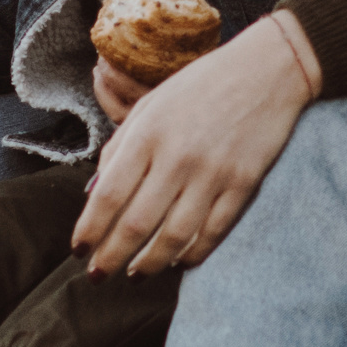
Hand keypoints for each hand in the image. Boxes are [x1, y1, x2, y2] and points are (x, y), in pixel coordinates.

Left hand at [74, 14, 318, 276]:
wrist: (268, 70)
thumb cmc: (201, 86)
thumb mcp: (150, 105)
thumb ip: (120, 147)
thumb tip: (94, 194)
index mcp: (148, 134)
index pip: (108, 196)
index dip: (90, 230)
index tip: (78, 249)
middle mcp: (177, 157)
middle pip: (136, 224)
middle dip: (111, 257)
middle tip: (97, 276)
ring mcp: (213, 174)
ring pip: (174, 237)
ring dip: (150, 264)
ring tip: (136, 274)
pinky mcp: (243, 185)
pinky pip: (212, 232)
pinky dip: (192, 253)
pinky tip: (178, 261)